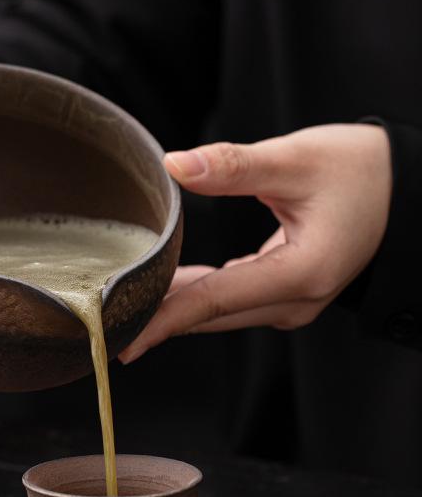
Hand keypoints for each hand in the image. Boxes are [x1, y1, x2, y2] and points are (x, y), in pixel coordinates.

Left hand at [119, 124, 391, 362]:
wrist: (407, 191)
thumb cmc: (363, 172)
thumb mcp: (297, 159)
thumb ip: (233, 165)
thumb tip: (176, 165)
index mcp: (300, 274)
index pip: (214, 301)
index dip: (163, 320)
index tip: (122, 337)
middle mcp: (295, 301)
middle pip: (211, 314)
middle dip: (158, 317)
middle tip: (105, 316)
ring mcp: (291, 303)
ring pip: (218, 312)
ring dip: (174, 307)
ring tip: (123, 301)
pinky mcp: (286, 294)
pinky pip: (230, 301)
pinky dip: (197, 295)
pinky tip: (167, 285)